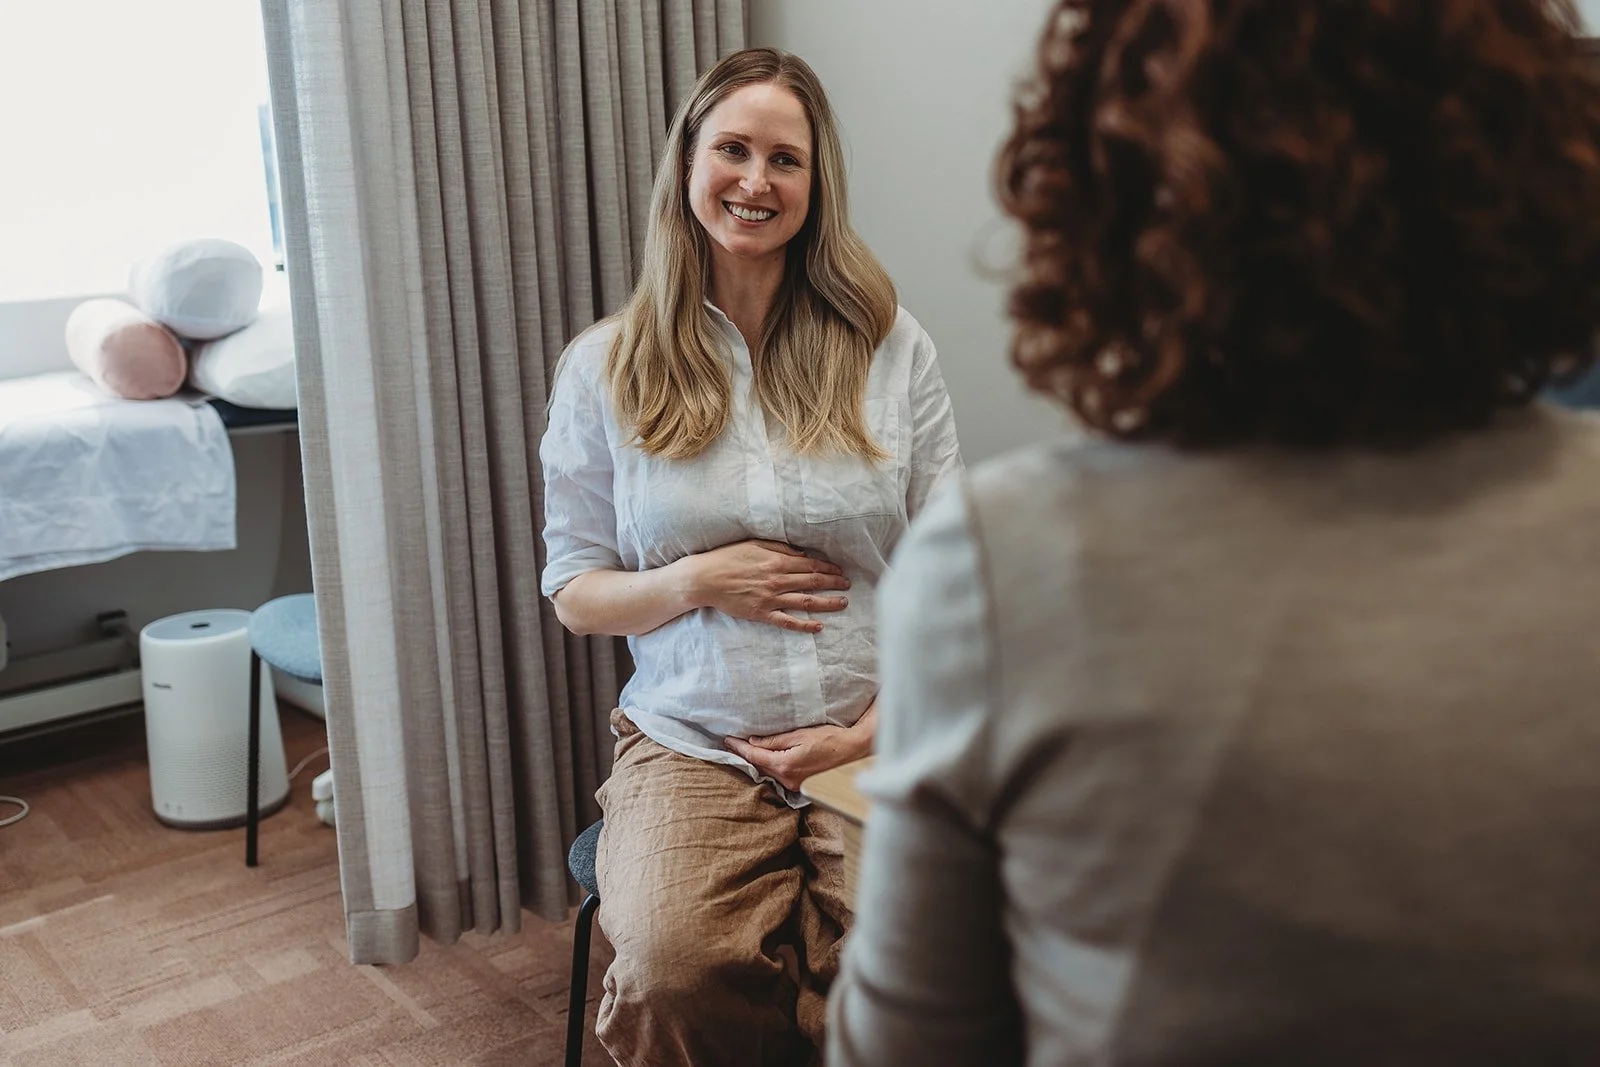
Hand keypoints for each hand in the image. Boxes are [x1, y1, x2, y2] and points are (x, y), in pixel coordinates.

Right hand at [680, 539, 850, 632]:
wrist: (704, 579)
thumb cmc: (727, 558)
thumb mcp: (754, 544)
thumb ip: (779, 548)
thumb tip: (801, 554)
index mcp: (776, 561)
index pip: (810, 565)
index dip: (828, 568)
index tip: (839, 570)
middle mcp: (777, 580)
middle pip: (813, 581)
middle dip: (834, 583)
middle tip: (848, 585)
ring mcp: (770, 598)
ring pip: (806, 601)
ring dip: (827, 602)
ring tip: (843, 603)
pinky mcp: (762, 613)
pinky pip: (787, 621)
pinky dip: (804, 625)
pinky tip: (818, 626)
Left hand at [724, 708, 874, 790]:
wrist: (853, 751)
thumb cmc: (830, 739)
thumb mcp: (799, 734)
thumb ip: (775, 740)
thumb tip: (753, 742)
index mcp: (785, 765)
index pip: (755, 756)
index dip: (739, 748)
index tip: (727, 740)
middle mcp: (788, 779)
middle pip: (759, 766)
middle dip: (744, 755)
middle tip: (730, 743)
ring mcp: (795, 785)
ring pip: (768, 772)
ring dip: (756, 761)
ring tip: (742, 750)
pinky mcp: (801, 785)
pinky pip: (779, 776)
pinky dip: (769, 767)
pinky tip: (763, 759)